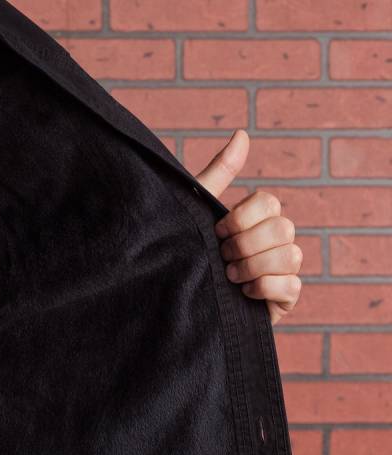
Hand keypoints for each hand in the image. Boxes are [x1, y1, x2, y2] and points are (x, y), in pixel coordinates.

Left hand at [194, 129, 301, 324]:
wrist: (180, 302)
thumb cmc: (191, 254)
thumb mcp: (198, 213)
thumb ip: (220, 173)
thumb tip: (243, 133)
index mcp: (258, 219)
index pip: (269, 202)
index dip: (243, 216)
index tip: (217, 231)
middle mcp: (276, 241)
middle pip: (283, 227)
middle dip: (246, 244)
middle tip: (222, 257)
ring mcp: (284, 271)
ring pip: (291, 255)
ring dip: (254, 266)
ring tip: (228, 277)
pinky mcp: (285, 299)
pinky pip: (292, 286)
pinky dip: (264, 288)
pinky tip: (242, 294)